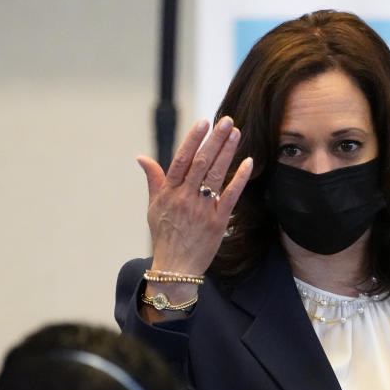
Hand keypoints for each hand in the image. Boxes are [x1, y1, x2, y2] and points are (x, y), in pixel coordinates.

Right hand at [137, 117, 253, 274]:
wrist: (175, 268)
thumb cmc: (164, 236)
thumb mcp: (153, 207)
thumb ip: (153, 180)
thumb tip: (142, 158)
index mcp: (169, 193)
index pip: (181, 160)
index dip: (193, 140)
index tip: (203, 122)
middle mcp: (185, 198)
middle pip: (201, 163)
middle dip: (215, 140)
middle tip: (228, 121)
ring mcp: (202, 210)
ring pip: (216, 175)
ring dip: (227, 152)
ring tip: (237, 133)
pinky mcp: (217, 222)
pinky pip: (230, 196)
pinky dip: (239, 178)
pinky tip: (248, 162)